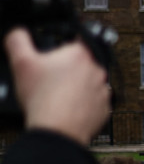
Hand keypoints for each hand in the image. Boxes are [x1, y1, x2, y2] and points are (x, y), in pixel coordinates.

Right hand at [4, 27, 108, 145]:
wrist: (57, 131)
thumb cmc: (43, 98)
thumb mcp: (21, 63)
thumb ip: (18, 40)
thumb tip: (18, 32)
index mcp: (80, 54)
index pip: (76, 39)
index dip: (64, 44)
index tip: (57, 52)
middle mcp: (97, 70)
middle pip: (82, 63)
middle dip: (68, 68)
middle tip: (51, 78)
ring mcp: (103, 90)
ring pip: (89, 83)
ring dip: (76, 87)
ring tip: (58, 95)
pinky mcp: (105, 108)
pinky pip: (94, 102)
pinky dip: (83, 104)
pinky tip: (68, 107)